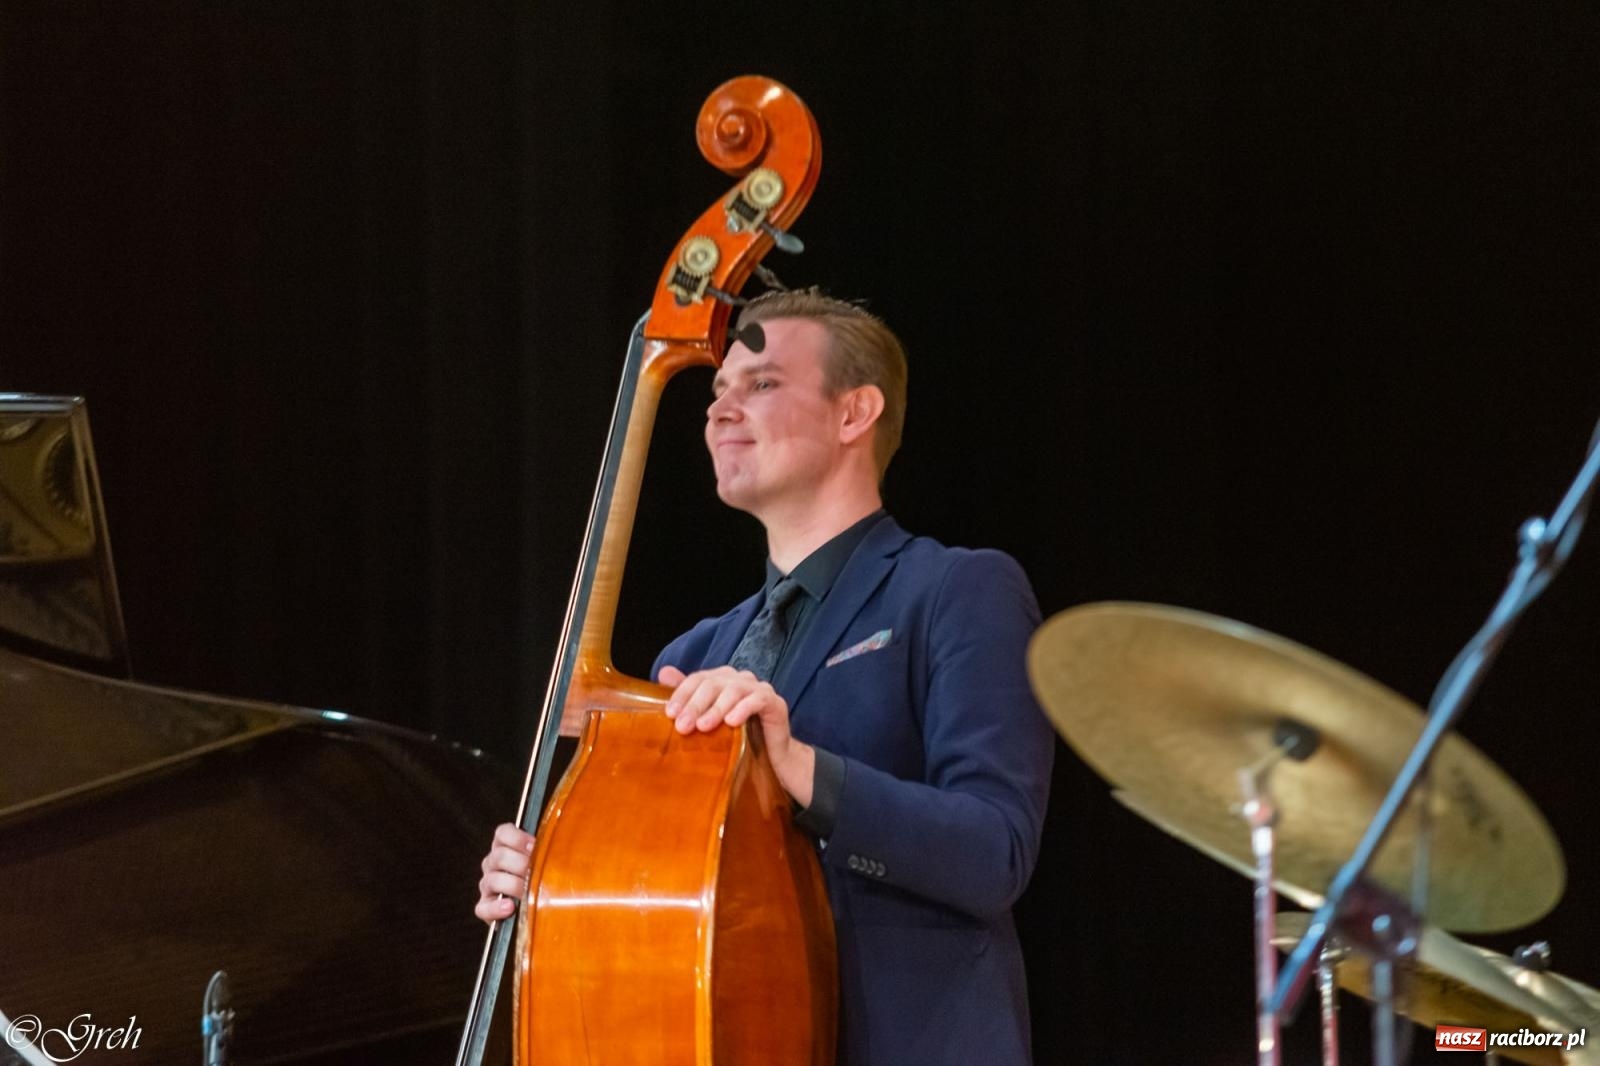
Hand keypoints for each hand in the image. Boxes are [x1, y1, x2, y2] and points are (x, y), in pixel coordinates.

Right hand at [475, 822, 535, 924]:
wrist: (530, 908)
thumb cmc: (538, 878)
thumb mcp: (542, 861)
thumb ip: (545, 851)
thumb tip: (560, 847)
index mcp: (504, 847)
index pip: (503, 833)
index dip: (518, 838)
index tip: (534, 846)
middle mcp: (492, 864)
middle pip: (500, 856)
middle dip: (521, 864)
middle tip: (537, 872)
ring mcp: (487, 885)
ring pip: (493, 880)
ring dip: (513, 885)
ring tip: (529, 892)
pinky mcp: (484, 907)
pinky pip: (484, 907)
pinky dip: (496, 908)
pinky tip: (510, 907)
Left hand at [659, 665, 814, 806]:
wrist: (772, 758)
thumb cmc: (737, 738)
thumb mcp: (708, 720)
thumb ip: (689, 696)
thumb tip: (663, 673)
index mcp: (722, 679)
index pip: (698, 679)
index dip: (682, 694)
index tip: (669, 714)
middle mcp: (740, 679)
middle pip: (713, 683)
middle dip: (695, 705)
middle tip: (682, 726)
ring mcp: (759, 688)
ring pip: (734, 690)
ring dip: (716, 708)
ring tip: (703, 726)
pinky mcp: (775, 702)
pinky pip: (758, 700)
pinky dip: (743, 709)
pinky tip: (731, 722)